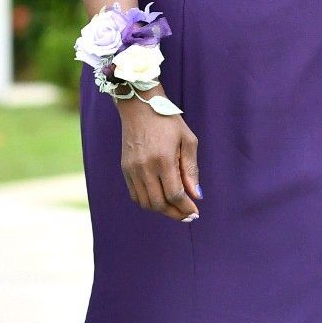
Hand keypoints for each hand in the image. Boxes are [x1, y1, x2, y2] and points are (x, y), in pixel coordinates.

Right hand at [118, 91, 199, 221]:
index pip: (174, 194)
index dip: (186, 207)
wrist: (140, 107)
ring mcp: (131, 170)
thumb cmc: (168, 121)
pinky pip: (135, 195)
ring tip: (176, 209)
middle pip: (159, 203)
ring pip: (145, 203)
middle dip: (175, 213)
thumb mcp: (187, 140)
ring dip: (161, 210)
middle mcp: (144, 168)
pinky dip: (148, 203)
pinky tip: (160, 200)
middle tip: (188, 215)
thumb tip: (196, 195)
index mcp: (163, 159)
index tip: (195, 213)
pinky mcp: (124, 169)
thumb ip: (191, 169)